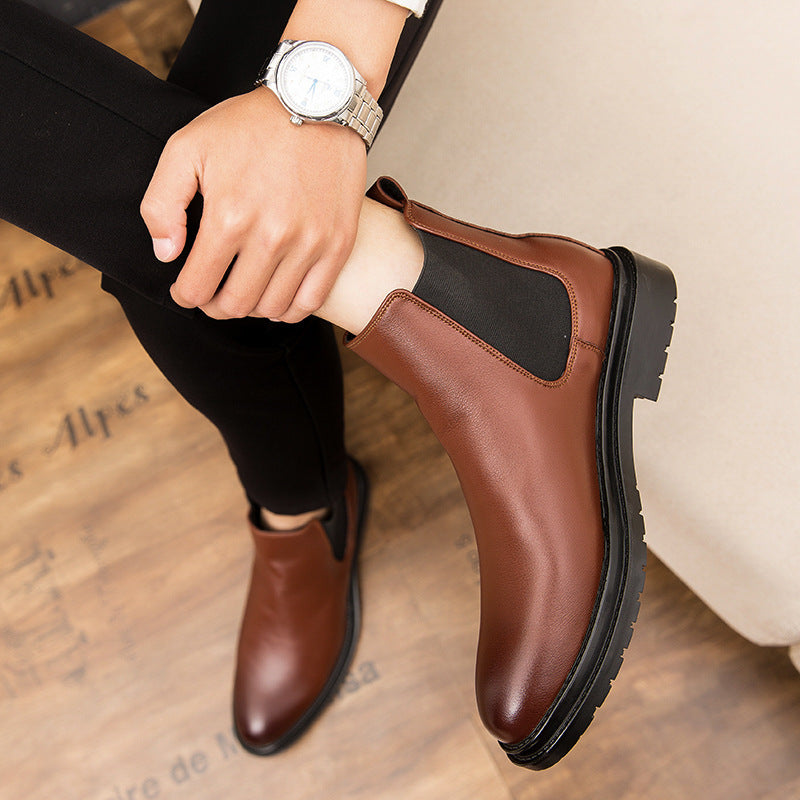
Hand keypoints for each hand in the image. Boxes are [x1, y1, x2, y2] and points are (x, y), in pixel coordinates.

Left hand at [140, 87, 366, 322]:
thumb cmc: (250, 124)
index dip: (185, 295)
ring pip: (272, 309)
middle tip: (212, 296)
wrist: (317, 100)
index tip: (186, 290)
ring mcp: (309, 244)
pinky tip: (277, 296)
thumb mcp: (186, 148)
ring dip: (251, 308)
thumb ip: (161, 204)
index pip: (197, 287)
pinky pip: (311, 302)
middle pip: (235, 305)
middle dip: (215, 307)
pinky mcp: (337, 245)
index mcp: (229, 217)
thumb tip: (167, 254)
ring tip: (245, 290)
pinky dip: (289, 310)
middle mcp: (271, 237)